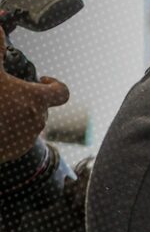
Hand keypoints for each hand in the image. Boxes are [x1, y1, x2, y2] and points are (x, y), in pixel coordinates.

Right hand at [0, 27, 69, 160]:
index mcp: (36, 99)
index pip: (62, 93)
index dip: (55, 85)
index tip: (42, 79)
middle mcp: (37, 120)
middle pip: (41, 106)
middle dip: (27, 98)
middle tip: (7, 93)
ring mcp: (26, 139)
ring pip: (28, 122)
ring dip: (17, 114)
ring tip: (0, 109)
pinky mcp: (13, 152)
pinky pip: (16, 138)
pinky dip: (8, 130)